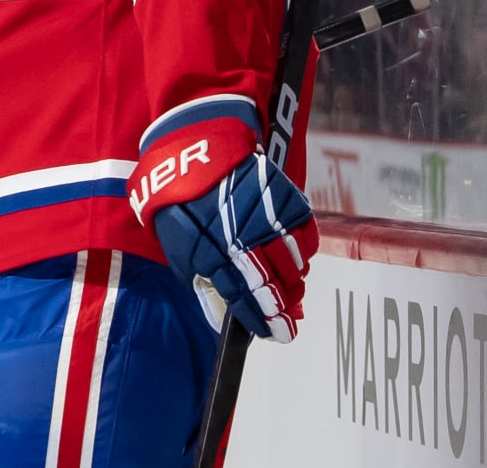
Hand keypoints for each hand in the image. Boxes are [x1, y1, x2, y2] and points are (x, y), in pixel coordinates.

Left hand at [128, 109, 316, 341]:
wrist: (194, 152)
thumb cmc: (182, 204)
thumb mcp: (180, 250)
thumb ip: (204, 284)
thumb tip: (223, 317)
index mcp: (215, 256)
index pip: (247, 301)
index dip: (265, 321)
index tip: (277, 335)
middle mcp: (247, 242)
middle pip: (276, 288)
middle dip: (283, 308)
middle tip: (288, 320)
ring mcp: (270, 221)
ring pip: (295, 266)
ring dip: (293, 282)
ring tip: (289, 290)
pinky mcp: (287, 201)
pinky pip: (306, 238)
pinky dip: (303, 253)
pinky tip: (294, 258)